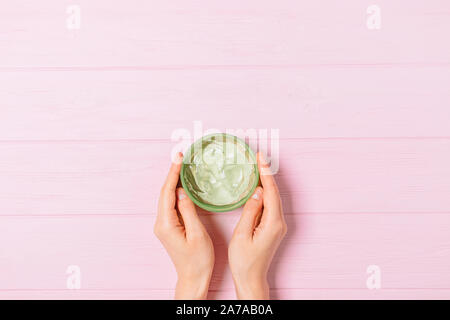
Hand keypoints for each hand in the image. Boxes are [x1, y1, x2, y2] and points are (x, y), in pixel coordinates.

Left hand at [154, 152, 214, 299]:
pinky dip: (176, 192)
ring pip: (167, 198)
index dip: (173, 173)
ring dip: (174, 182)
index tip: (179, 158)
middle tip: (181, 157)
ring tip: (182, 166)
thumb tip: (181, 192)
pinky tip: (183, 185)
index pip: (167, 192)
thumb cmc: (198, 260)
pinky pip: (171, 205)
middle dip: (172, 174)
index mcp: (166, 224)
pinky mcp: (169, 227)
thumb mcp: (197, 234)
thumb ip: (188, 211)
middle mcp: (161, 223)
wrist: (193, 277)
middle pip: (165, 193)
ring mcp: (164, 225)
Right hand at [228, 152, 286, 298]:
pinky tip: (257, 187)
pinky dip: (264, 193)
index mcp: (272, 223)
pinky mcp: (273, 228)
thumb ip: (250, 212)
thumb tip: (256, 193)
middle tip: (259, 157)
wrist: (251, 279)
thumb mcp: (242, 235)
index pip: (270, 192)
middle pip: (274, 193)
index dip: (265, 174)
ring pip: (272, 198)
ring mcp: (277, 225)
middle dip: (266, 174)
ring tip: (257, 166)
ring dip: (265, 182)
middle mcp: (279, 223)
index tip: (261, 158)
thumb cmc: (244, 261)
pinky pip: (269, 206)